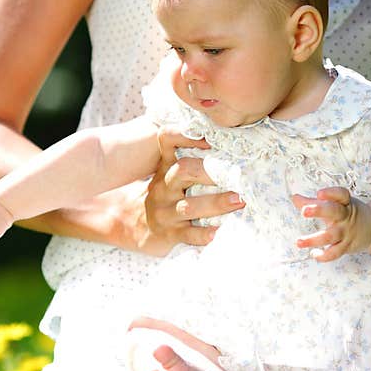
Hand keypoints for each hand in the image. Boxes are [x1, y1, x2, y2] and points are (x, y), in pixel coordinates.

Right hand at [143, 127, 244, 251]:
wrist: (132, 226)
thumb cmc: (163, 196)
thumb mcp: (166, 173)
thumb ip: (187, 157)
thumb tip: (223, 143)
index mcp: (165, 168)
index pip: (168, 140)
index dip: (185, 134)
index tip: (209, 137)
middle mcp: (164, 188)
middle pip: (183, 172)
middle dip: (210, 172)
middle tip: (237, 174)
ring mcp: (166, 212)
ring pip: (189, 206)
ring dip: (216, 203)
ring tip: (238, 201)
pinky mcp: (170, 235)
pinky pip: (188, 235)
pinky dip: (203, 235)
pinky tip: (216, 232)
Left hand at [292, 187, 370, 261]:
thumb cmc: (348, 212)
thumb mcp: (335, 204)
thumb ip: (313, 202)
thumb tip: (294, 198)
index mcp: (344, 202)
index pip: (340, 195)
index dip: (331, 193)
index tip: (319, 193)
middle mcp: (345, 216)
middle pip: (334, 212)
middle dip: (319, 210)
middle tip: (304, 211)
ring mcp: (346, 232)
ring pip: (331, 236)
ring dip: (314, 240)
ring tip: (298, 242)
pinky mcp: (347, 246)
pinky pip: (335, 253)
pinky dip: (324, 256)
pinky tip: (313, 254)